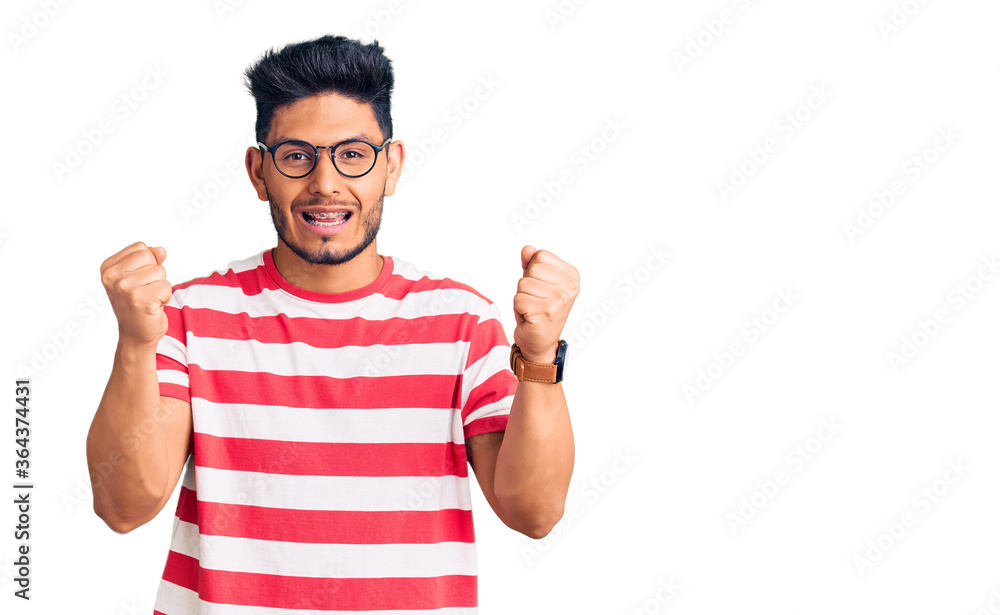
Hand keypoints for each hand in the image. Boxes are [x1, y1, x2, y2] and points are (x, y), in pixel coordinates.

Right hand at [100, 241, 172, 347]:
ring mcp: (124, 288)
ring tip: (149, 299)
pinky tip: (153, 307)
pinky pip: (167, 287)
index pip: (141, 248)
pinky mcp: (140, 300)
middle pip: (150, 257)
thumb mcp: (140, 276)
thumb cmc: (139, 303)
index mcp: (107, 268)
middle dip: (155, 274)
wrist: (136, 335)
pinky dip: (165, 298)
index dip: (148, 264)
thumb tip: (161, 250)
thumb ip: (149, 259)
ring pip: (160, 272)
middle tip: (145, 292)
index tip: (138, 281)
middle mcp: (111, 277)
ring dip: (161, 287)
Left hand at [512, 245, 579, 362]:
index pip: (540, 255)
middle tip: (535, 300)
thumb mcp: (536, 282)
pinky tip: (529, 318)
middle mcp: (570, 287)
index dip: (533, 271)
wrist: (539, 342)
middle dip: (526, 284)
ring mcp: (560, 300)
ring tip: (532, 309)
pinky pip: (519, 299)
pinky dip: (519, 309)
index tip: (540, 288)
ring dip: (522, 297)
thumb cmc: (538, 310)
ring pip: (523, 284)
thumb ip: (531, 263)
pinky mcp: (546, 312)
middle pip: (532, 268)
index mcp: (572, 276)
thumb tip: (527, 249)